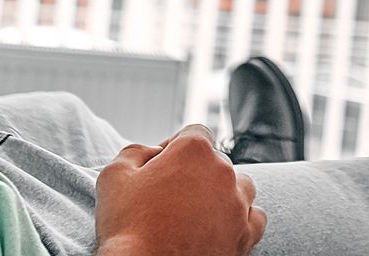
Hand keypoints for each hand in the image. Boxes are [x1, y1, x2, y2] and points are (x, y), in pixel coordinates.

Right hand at [94, 124, 266, 255]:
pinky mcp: (245, 235)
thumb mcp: (114, 176)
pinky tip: (220, 226)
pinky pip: (254, 217)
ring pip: (240, 186)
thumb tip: (153, 152)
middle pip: (215, 160)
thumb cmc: (127, 228)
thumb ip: (135, 151)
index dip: (175, 146)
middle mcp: (223, 172)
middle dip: (195, 172)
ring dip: (222, 192)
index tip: (162, 166)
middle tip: (170, 196)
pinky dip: (241, 218)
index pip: (194, 133)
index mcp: (194, 150)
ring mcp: (238, 205)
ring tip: (198, 211)